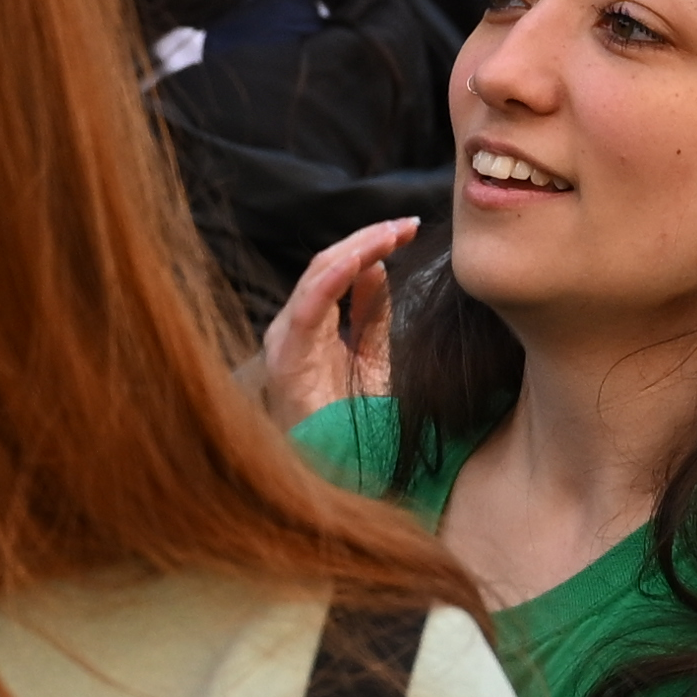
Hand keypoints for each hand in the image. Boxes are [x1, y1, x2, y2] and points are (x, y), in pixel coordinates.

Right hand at [244, 217, 411, 427]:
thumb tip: (376, 266)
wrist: (344, 472)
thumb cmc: (352, 423)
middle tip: (406, 224)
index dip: (371, 244)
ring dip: (355, 250)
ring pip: (316, 278)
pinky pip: (306, 311)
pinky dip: (330, 280)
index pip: (338, 269)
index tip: (409, 228)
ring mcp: (286, 344)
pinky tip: (356, 260)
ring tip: (389, 234)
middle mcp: (294, 329)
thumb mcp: (372, 356)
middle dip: (368, 239)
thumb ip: (370, 313)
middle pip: (326, 266)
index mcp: (312, 327)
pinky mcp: (287, 362)